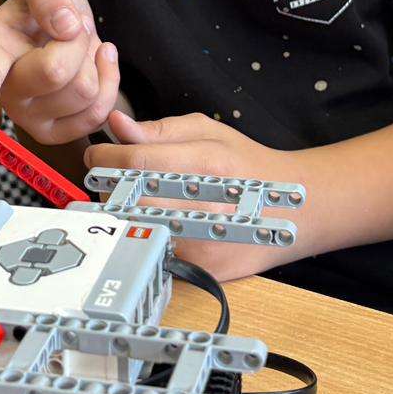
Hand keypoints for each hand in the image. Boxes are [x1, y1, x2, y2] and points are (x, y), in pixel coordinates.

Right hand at [0, 0, 119, 143]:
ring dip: (93, 62)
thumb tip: (65, 27)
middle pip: (55, 71)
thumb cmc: (47, 7)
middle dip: (78, 41)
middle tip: (71, 29)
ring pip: (84, 90)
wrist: (65, 30)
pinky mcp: (56, 133)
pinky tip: (97, 64)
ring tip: (78, 49)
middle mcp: (5, 90)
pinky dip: (108, 80)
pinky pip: (98, 112)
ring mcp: (28, 117)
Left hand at [85, 110, 305, 281]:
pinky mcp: (201, 268)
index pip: (133, 162)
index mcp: (205, 162)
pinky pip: (153, 251)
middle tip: (116, 178)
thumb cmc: (246, 164)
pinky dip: (146, 236)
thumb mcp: (208, 132)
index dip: (104, 156)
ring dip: (124, 213)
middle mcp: (204, 203)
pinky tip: (157, 222)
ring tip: (137, 198)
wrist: (295, 208)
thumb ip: (158, 129)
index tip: (96, 153)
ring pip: (135, 228)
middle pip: (128, 198)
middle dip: (110, 186)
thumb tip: (116, 125)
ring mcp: (203, 241)